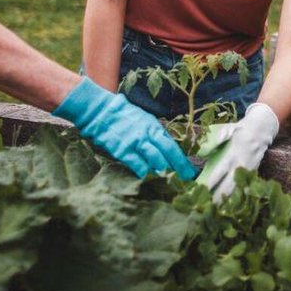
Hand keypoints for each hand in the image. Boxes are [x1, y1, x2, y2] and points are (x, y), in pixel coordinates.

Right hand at [52, 78, 196, 179]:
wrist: (100, 111)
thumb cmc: (122, 115)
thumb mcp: (142, 120)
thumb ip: (153, 133)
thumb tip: (165, 148)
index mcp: (153, 126)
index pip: (172, 145)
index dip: (182, 159)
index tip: (190, 170)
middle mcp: (147, 133)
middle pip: (168, 152)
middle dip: (178, 167)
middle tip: (185, 179)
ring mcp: (135, 141)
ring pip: (155, 158)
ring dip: (163, 170)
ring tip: (168, 180)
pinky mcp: (122, 149)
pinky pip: (136, 163)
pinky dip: (143, 171)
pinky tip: (146, 176)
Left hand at [199, 102, 278, 201]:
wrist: (261, 130)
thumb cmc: (239, 131)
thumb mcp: (227, 129)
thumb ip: (216, 140)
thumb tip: (201, 152)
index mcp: (234, 153)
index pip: (221, 170)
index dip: (212, 182)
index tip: (201, 191)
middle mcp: (242, 164)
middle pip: (229, 184)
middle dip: (218, 197)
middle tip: (205, 208)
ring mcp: (249, 171)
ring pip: (238, 189)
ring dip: (227, 200)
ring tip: (215, 211)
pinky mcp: (253, 174)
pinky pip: (245, 189)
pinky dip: (237, 198)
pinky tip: (229, 207)